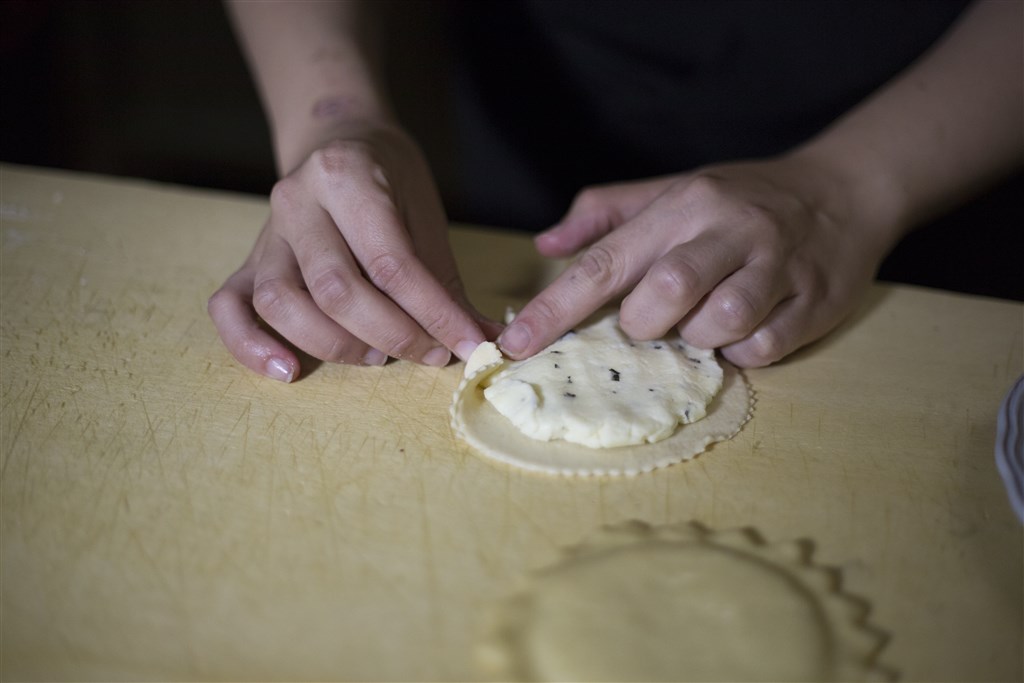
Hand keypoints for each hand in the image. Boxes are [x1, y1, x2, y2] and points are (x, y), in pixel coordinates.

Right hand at [209, 122, 494, 380]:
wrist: (340, 141)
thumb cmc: (390, 182)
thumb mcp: (424, 216)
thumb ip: (444, 281)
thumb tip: (481, 337)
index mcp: (347, 176)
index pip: (392, 262)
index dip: (433, 313)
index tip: (466, 344)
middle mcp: (297, 201)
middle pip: (335, 289)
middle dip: (391, 334)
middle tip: (428, 353)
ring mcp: (266, 232)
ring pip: (281, 303)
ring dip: (334, 344)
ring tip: (376, 356)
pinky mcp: (248, 261)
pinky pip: (229, 308)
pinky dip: (251, 346)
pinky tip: (289, 370)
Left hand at [498, 154, 898, 366]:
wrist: (843, 190)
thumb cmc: (739, 198)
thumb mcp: (672, 190)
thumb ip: (605, 215)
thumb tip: (545, 245)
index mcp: (684, 204)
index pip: (605, 262)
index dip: (555, 308)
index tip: (514, 346)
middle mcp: (729, 229)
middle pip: (666, 293)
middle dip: (644, 323)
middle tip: (651, 319)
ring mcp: (778, 265)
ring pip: (720, 324)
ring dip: (698, 338)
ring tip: (703, 320)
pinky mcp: (815, 301)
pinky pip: (763, 348)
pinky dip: (742, 352)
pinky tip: (743, 329)